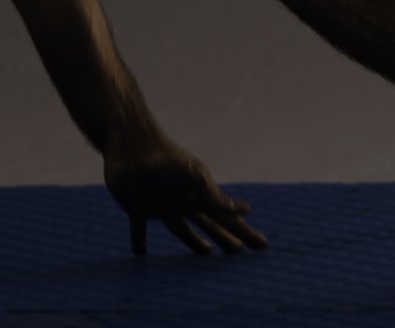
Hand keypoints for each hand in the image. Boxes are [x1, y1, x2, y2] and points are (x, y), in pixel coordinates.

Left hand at [103, 135, 267, 255]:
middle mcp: (184, 202)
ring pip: (181, 228)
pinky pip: (139, 226)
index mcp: (200, 196)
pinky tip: (139, 251)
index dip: (244, 231)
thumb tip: (246, 210)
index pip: (227, 219)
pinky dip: (139, 237)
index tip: (263, 244)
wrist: (130, 143)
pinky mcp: (137, 207)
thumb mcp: (195, 178)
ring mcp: (161, 205)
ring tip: (205, 251)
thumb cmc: (164, 160)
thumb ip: (216, 197)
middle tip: (239, 250)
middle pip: (208, 225)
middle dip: (225, 237)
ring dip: (193, 240)